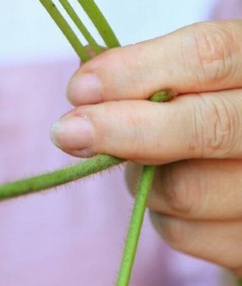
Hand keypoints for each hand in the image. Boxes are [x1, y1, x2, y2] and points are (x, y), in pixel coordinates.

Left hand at [51, 20, 241, 273]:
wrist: (240, 167)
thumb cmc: (208, 106)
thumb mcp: (191, 76)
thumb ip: (149, 75)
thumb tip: (84, 93)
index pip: (207, 55)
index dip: (136, 68)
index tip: (80, 87)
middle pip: (203, 127)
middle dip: (122, 129)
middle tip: (65, 132)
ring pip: (185, 189)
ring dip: (139, 178)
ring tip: (142, 162)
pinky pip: (184, 234)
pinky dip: (157, 214)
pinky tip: (168, 193)